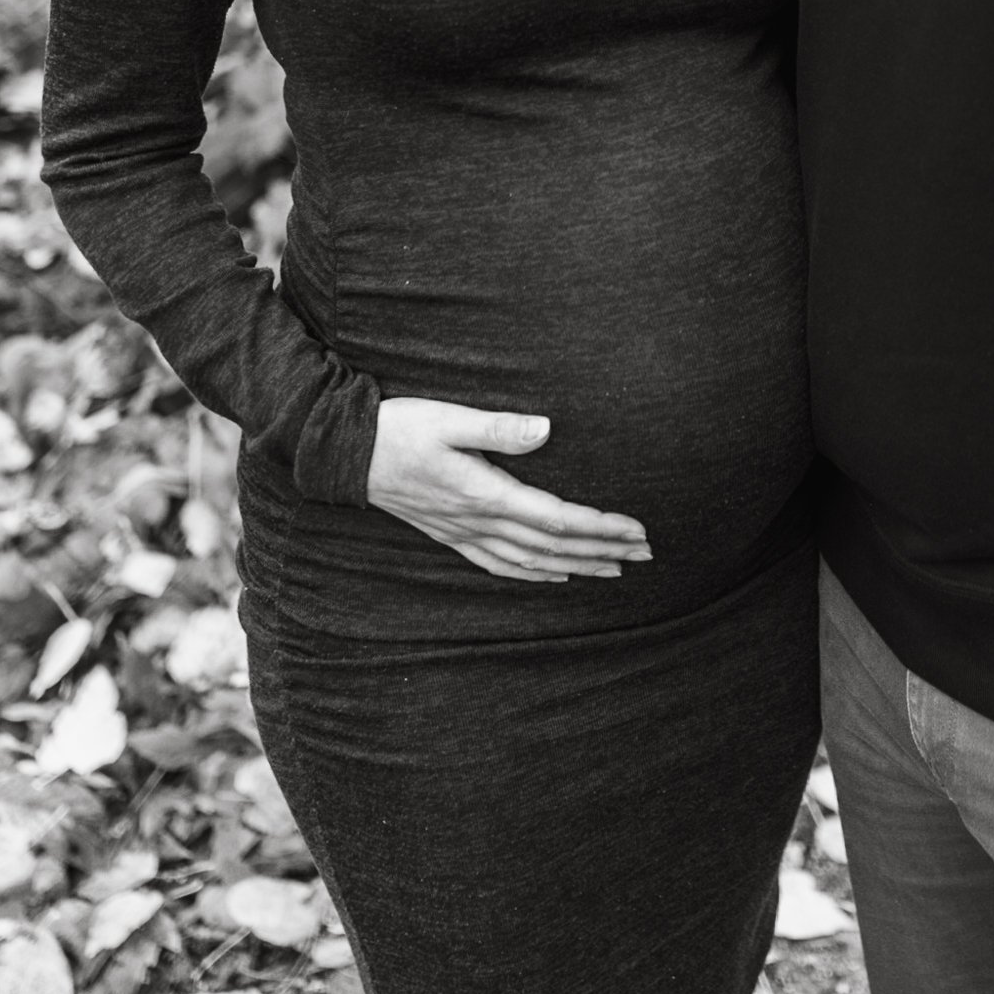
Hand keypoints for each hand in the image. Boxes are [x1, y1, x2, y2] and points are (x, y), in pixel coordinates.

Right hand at [365, 397, 651, 583]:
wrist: (346, 456)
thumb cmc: (399, 429)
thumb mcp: (447, 419)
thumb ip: (497, 428)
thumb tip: (546, 429)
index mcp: (486, 494)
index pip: (557, 518)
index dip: (600, 527)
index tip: (637, 530)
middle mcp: (479, 522)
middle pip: (554, 546)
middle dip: (603, 550)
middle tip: (647, 553)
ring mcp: (464, 533)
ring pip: (532, 560)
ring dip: (577, 565)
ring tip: (615, 569)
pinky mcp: (452, 534)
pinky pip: (500, 565)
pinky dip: (534, 573)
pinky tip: (554, 573)